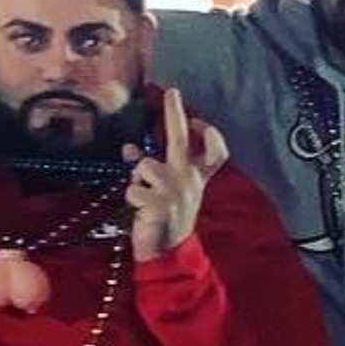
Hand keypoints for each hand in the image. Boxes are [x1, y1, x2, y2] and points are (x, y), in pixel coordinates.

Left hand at [123, 87, 228, 261]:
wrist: (169, 252)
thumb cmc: (168, 218)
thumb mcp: (168, 192)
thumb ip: (153, 170)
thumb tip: (129, 149)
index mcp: (196, 178)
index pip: (215, 151)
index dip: (208, 134)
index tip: (198, 120)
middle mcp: (188, 180)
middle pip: (182, 141)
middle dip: (175, 113)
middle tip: (172, 92)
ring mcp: (174, 191)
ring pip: (144, 166)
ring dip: (138, 180)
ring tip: (144, 196)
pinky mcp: (158, 204)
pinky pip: (133, 188)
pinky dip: (131, 198)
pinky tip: (140, 210)